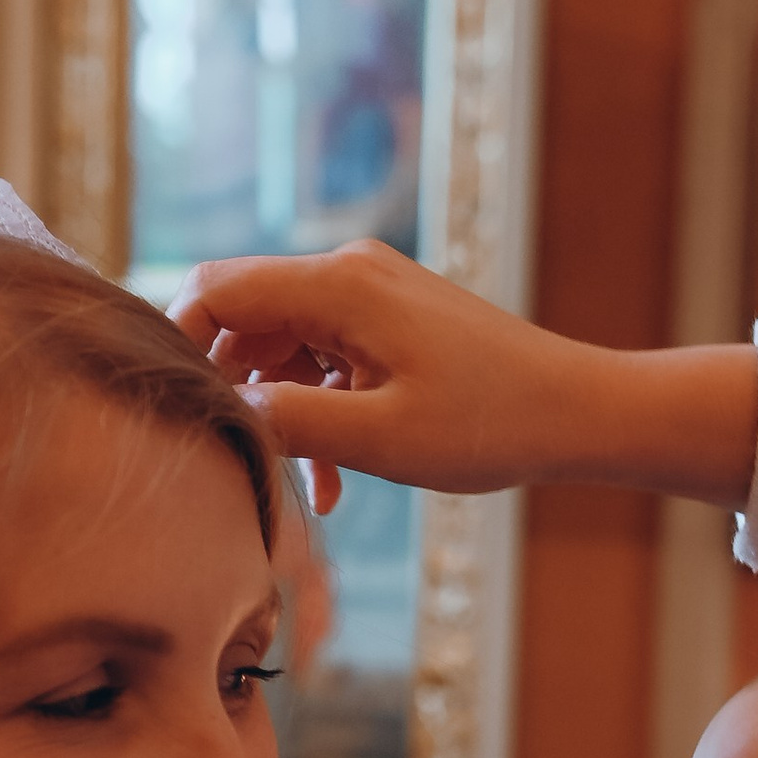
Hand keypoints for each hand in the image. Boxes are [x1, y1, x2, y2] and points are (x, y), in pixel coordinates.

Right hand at [177, 236, 756, 514]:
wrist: (579, 412)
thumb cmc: (489, 425)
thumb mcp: (378, 439)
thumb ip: (288, 421)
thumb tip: (225, 411)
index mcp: (340, 285)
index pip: (217, 288)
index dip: (180, 342)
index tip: (177, 408)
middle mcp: (351, 272)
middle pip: (246, 315)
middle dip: (233, 387)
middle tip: (235, 457)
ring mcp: (374, 293)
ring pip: (284, 345)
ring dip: (282, 411)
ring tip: (305, 485)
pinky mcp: (393, 321)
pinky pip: (326, 358)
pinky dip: (321, 410)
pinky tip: (334, 479)